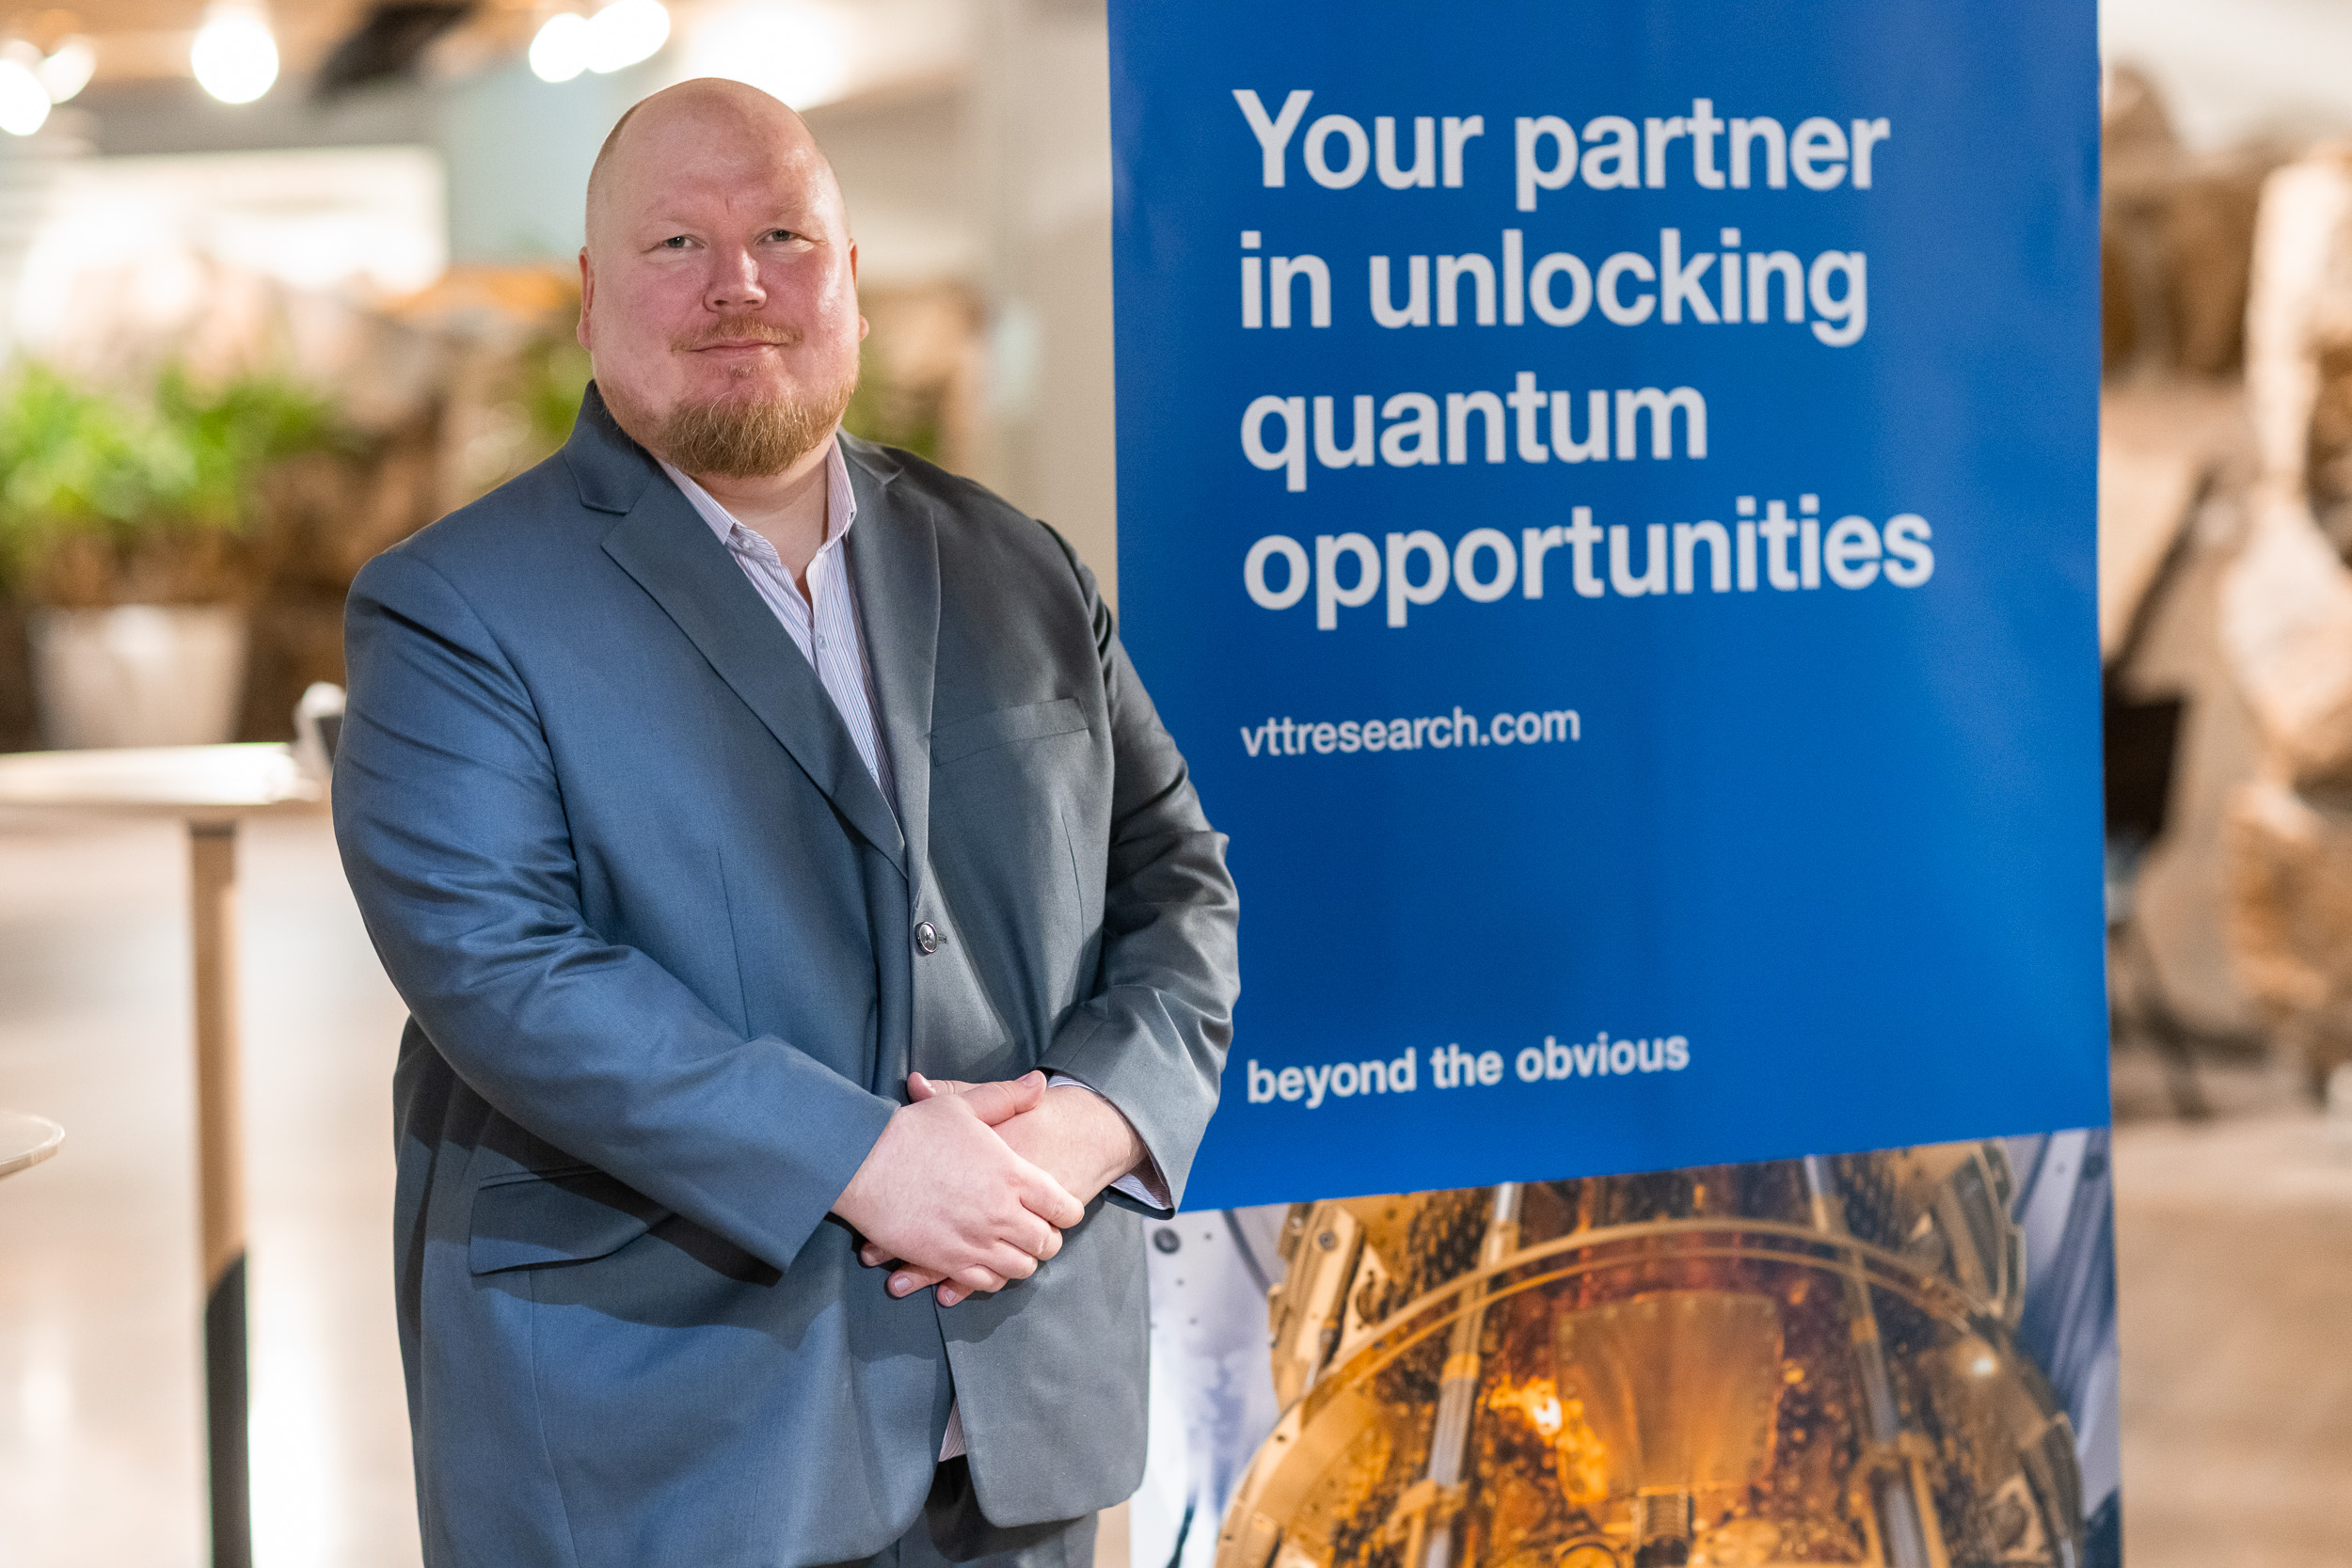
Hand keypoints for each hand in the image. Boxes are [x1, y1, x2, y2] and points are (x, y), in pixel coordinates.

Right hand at [862, 1072, 1147, 1304]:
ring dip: (1022, 1259)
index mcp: (1012, 1175)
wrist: (862, 1164)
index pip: (1064, 1208)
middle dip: (1047, 1238)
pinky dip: (993, 1276)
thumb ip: (1007, 1096)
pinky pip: (987, 1283)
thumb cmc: (912, 1131)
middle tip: (1036, 1229)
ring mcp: (975, 1242)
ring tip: (1013, 1247)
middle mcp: (1001, 1213)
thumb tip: (1039, 1084)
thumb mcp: (963, 1105)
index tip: (1059, 1209)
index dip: (1067, 1211)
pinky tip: (986, 1261)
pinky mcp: (947, 1261)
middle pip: (1046, 1243)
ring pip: (1021, 1269)